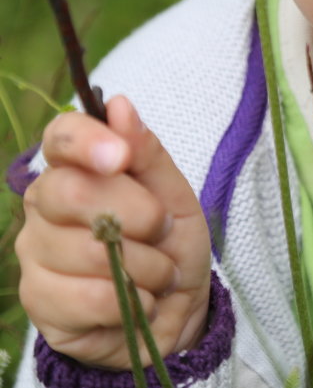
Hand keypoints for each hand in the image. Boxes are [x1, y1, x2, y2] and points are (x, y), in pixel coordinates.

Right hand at [16, 96, 210, 367]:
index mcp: (76, 167)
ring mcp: (34, 252)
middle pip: (72, 192)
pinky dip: (131, 301)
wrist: (174, 310)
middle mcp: (44, 204)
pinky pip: (90, 296)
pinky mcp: (38, 299)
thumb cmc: (170, 244)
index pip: (61, 136)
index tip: (120, 157)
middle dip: (138, 215)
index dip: (87, 141)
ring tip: (158, 273)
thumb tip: (118, 104)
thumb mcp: (175, 195)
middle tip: (162, 230)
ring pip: (88, 250)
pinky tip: (138, 301)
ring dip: (146, 266)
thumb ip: (147, 153)